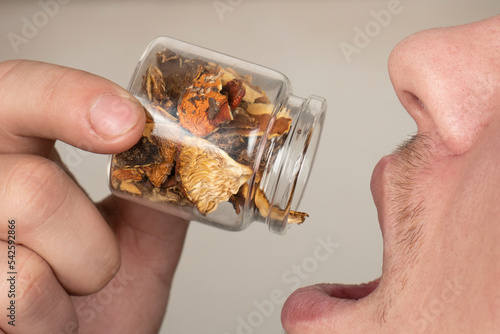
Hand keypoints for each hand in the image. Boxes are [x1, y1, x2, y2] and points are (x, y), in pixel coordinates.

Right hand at [0, 60, 188, 333]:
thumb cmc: (98, 309)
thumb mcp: (137, 240)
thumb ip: (155, 191)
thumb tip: (189, 151)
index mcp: (16, 155)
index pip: (20, 89)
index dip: (70, 95)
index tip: (129, 122)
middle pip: (32, 165)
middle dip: (90, 221)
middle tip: (108, 254)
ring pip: (33, 207)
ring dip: (85, 265)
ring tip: (74, 289)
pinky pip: (18, 287)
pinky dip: (55, 315)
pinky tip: (49, 321)